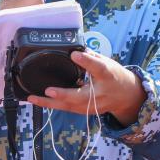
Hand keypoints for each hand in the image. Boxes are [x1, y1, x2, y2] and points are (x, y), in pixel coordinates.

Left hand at [27, 50, 145, 126]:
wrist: (127, 97)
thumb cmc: (115, 76)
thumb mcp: (107, 62)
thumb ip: (90, 57)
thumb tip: (73, 49)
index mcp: (107, 75)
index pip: (97, 67)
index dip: (87, 61)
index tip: (74, 54)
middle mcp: (99, 93)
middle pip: (81, 96)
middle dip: (64, 94)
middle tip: (48, 90)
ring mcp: (92, 105)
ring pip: (70, 106)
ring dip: (50, 103)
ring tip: (33, 98)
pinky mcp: (85, 111)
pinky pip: (67, 108)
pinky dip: (53, 105)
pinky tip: (40, 101)